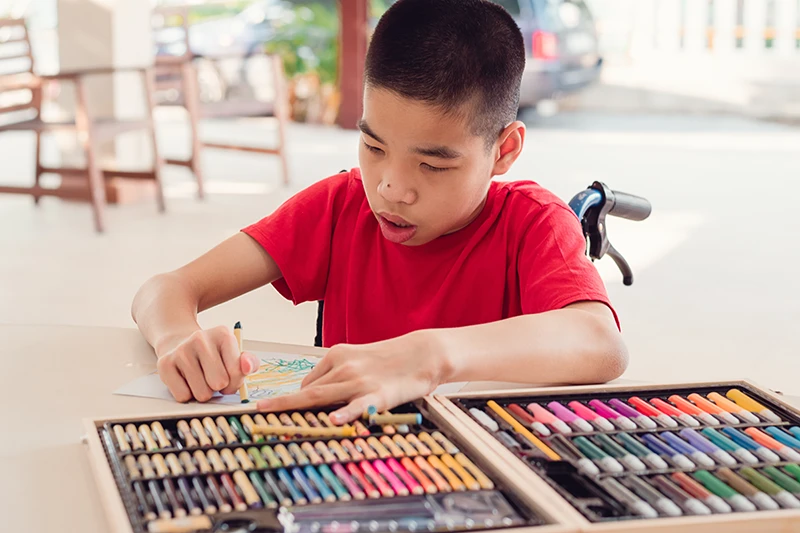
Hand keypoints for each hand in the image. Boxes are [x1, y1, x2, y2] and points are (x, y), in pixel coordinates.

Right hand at [156, 325, 259, 401]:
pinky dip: (186, 394)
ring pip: (201, 393)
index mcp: (223, 334)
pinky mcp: (164, 364)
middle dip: (218, 387)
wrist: (178, 342)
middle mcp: (200, 338)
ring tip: (199, 378)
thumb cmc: (212, 354)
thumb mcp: (233, 354)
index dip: (235, 382)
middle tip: (212, 377)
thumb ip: (249, 363)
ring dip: (202, 392)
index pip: (237, 371)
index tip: (230, 378)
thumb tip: (246, 367)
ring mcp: (181, 350)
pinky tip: (185, 380)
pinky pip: (183, 396)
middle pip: (219, 383)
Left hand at [256, 330, 452, 423]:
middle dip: (281, 403)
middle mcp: (343, 367)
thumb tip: (313, 393)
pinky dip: (345, 413)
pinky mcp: (378, 395)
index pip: (308, 382)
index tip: (270, 411)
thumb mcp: (357, 358)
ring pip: (323, 397)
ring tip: (277, 420)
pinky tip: (333, 420)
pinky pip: (357, 406)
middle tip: (258, 413)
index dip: (291, 400)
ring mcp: (359, 381)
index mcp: (337, 356)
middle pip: (307, 390)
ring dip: (299, 408)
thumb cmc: (389, 358)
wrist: (422, 352)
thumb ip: (335, 374)